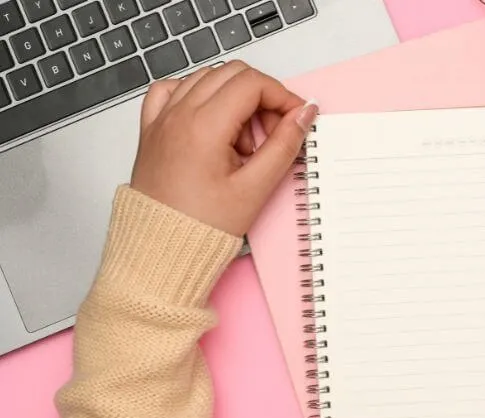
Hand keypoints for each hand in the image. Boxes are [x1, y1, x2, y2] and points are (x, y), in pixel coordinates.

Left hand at [131, 61, 317, 235]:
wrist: (161, 248)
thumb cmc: (201, 226)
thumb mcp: (255, 188)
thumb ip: (284, 145)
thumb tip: (303, 115)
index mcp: (203, 126)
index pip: (252, 84)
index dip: (282, 97)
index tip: (294, 119)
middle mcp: (178, 114)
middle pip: (231, 74)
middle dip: (261, 96)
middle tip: (272, 133)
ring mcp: (162, 118)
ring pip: (205, 77)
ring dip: (233, 98)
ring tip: (242, 139)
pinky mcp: (152, 128)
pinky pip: (172, 90)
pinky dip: (196, 94)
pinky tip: (209, 119)